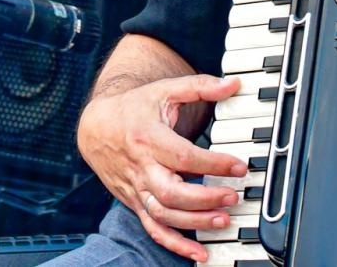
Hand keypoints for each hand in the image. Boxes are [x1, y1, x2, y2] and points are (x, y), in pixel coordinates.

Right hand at [76, 74, 246, 261]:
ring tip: (223, 219)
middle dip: (204, 198)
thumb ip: (200, 86)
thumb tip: (232, 85)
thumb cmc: (134, 108)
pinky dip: (175, 244)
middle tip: (232, 196)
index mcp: (148, 138)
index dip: (214, 163)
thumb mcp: (165, 90)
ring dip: (195, 222)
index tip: (239, 166)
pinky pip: (153, 229)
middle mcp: (140, 167)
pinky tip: (199, 253)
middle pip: (171, 191)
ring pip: (163, 214)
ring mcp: (137, 189)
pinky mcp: (135, 203)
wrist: (96, 127)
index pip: (183, 156)